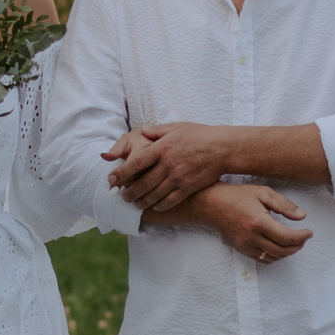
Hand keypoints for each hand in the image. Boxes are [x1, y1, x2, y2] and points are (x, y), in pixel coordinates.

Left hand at [104, 122, 233, 215]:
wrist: (222, 148)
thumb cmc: (198, 135)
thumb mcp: (175, 127)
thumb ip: (155, 131)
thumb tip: (140, 133)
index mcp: (162, 147)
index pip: (136, 162)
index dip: (121, 173)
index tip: (111, 180)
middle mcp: (168, 163)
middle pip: (143, 182)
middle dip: (129, 192)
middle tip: (122, 197)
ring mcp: (179, 177)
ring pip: (155, 194)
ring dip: (142, 201)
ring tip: (135, 204)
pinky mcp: (189, 187)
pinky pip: (170, 200)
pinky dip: (160, 205)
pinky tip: (154, 206)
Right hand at [187, 182, 310, 262]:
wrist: (212, 204)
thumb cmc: (238, 196)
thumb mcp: (263, 193)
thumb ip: (284, 205)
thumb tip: (302, 216)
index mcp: (258, 222)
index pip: (286, 237)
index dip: (301, 237)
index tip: (309, 232)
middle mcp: (251, 237)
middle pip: (282, 250)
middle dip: (297, 246)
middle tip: (304, 238)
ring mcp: (245, 245)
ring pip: (273, 257)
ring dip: (287, 252)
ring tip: (293, 242)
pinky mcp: (241, 249)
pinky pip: (262, 259)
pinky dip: (274, 256)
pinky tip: (279, 246)